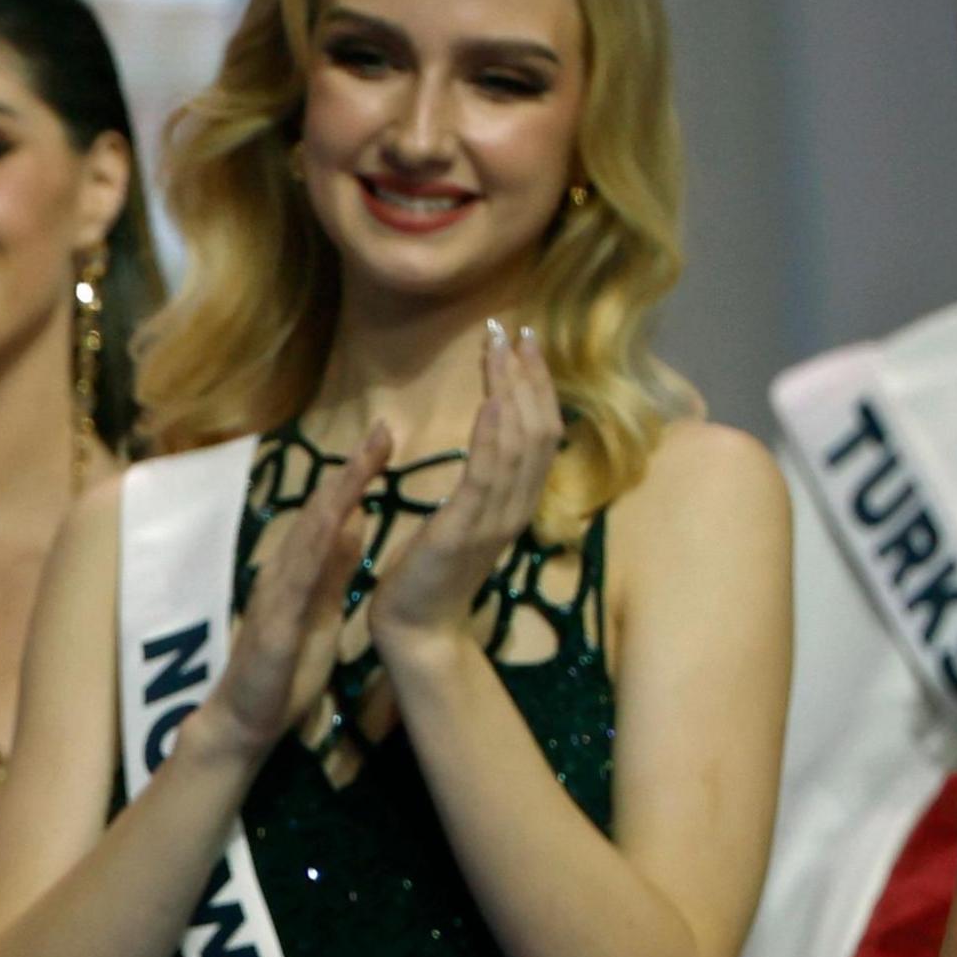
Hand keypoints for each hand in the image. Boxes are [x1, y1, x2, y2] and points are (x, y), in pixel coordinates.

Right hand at [193, 428, 389, 767]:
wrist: (245, 720)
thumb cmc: (284, 670)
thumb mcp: (322, 610)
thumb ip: (334, 569)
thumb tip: (354, 523)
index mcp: (300, 569)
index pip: (333, 512)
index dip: (359, 475)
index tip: (388, 439)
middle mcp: (284, 570)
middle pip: (321, 511)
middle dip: (351, 470)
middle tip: (383, 429)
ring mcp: (276, 595)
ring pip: (307, 536)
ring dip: (335, 498)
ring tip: (362, 463)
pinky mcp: (273, 626)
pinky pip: (295, 582)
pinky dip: (314, 550)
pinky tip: (334, 525)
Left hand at [367, 318, 559, 649]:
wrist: (415, 628)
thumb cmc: (429, 573)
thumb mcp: (461, 519)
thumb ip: (479, 483)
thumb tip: (486, 440)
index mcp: (515, 502)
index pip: (541, 432)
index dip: (537, 385)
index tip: (524, 342)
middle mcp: (516, 507)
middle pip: (540, 428)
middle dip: (529, 374)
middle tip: (515, 327)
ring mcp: (496, 519)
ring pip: (521, 443)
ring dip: (513, 388)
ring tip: (502, 345)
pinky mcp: (466, 530)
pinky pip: (489, 474)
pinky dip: (495, 433)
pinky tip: (493, 398)